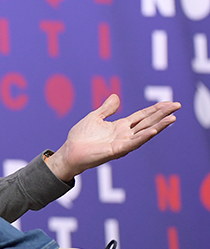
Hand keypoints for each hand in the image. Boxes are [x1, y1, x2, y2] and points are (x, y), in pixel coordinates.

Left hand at [45, 94, 179, 181]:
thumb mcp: (94, 118)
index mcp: (121, 127)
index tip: (169, 102)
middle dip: (162, 114)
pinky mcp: (116, 151)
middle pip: (148, 122)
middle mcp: (125, 135)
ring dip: (158, 126)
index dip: (155, 109)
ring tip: (172, 118)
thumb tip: (115, 97)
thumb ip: (106, 109)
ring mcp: (122, 143)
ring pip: (144, 133)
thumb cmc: (80, 137)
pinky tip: (153, 131)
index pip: (142, 116)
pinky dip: (143, 137)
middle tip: (177, 105)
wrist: (70, 152)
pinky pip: (132, 143)